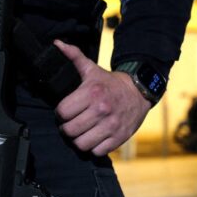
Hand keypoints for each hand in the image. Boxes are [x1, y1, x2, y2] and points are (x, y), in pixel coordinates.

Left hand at [54, 40, 151, 155]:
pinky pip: (97, 151)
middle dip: (67, 128)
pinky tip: (94, 137)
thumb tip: (57, 44)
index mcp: (92, 93)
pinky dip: (93, 147)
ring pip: (81, 144)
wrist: (139, 92)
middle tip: (71, 123)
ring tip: (81, 132)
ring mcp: (111, 126)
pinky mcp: (119, 138)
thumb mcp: (92, 68)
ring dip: (78, 140)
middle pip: (69, 130)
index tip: (65, 111)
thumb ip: (73, 56)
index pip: (62, 112)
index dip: (60, 113)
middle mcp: (101, 110)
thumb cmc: (110, 82)